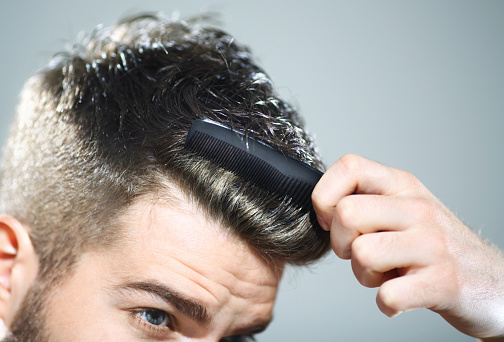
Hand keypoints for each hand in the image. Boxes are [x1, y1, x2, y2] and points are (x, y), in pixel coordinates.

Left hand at [312, 154, 503, 339]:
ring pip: (362, 253)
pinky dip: (386, 303)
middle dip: (341, 243)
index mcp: (402, 186)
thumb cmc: (434, 246)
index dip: (325, 195)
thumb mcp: (403, 210)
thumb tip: (320, 209)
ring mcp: (432, 245)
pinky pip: (387, 295)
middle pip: (346, 213)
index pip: (350, 166)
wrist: (492, 282)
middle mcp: (418, 209)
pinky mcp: (443, 282)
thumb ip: (366, 202)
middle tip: (359, 254)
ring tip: (384, 275)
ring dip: (364, 275)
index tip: (331, 220)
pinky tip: (399, 297)